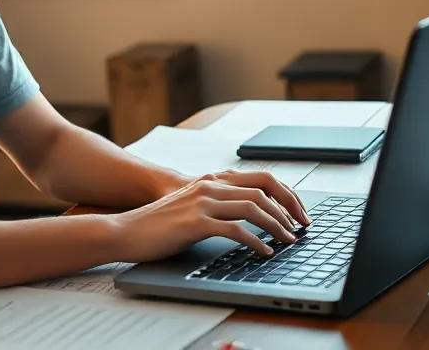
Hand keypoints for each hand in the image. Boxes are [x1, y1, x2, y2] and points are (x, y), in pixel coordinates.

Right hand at [112, 170, 310, 261]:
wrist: (127, 230)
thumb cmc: (160, 223)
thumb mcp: (193, 205)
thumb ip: (217, 202)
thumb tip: (250, 213)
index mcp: (212, 180)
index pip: (262, 177)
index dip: (286, 194)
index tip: (299, 212)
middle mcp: (210, 185)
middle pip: (263, 190)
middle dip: (288, 209)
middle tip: (301, 228)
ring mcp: (203, 202)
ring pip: (253, 207)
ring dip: (277, 226)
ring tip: (288, 241)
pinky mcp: (195, 222)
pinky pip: (235, 229)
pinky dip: (256, 241)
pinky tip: (264, 251)